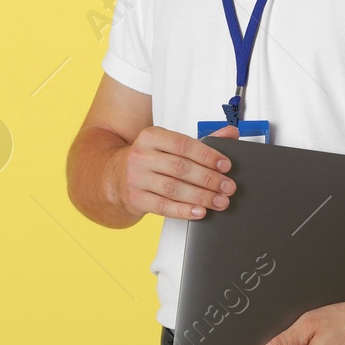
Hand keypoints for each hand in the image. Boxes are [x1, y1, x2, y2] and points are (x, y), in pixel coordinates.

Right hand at [114, 126, 237, 220]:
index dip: (207, 156)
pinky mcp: (135, 199)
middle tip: (227, 187)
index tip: (225, 165)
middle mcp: (141, 156)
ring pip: (173, 188)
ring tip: (219, 201)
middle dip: (209, 179)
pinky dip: (183, 210)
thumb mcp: (170, 144)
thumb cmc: (149, 159)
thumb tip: (231, 133)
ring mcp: (136, 178)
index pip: (183, 144)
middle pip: (180, 168)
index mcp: (151, 136)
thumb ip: (202, 140)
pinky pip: (163, 207)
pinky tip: (199, 211)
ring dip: (201, 196)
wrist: (114, 176)